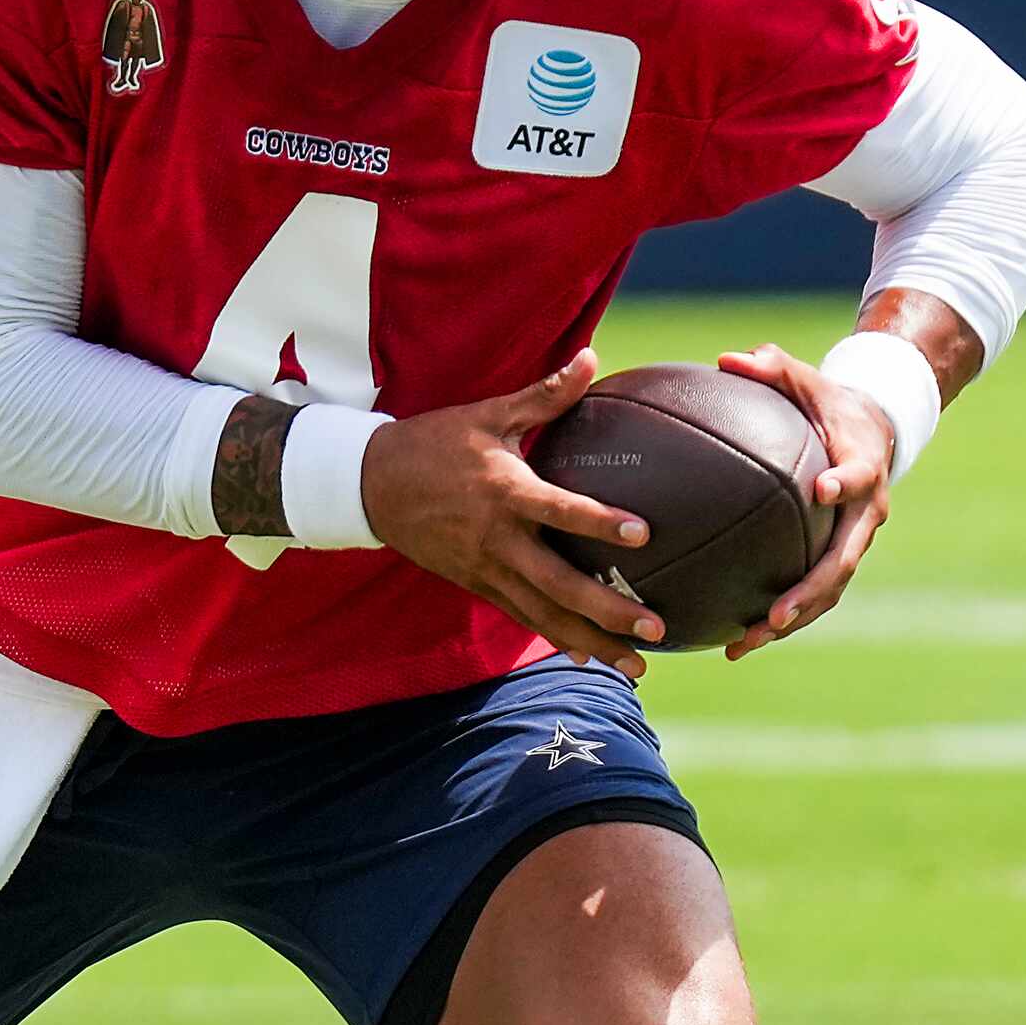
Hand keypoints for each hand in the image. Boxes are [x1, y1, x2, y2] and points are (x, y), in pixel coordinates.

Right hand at [361, 349, 664, 679]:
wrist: (369, 484)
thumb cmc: (434, 442)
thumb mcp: (487, 414)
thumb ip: (544, 395)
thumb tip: (592, 357)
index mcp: (503, 491)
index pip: (558, 510)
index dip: (598, 522)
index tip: (642, 533)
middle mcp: (497, 538)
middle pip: (558, 584)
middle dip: (609, 609)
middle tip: (656, 627)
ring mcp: (485, 568)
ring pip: (544, 615)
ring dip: (592, 641)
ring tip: (638, 666)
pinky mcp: (477, 585)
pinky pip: (523, 618)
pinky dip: (557, 639)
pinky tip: (592, 657)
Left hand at [717, 342, 895, 660]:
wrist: (872, 429)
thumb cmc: (826, 401)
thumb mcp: (803, 377)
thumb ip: (771, 367)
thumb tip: (727, 358)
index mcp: (863, 463)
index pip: (859, 474)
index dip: (846, 482)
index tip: (823, 490)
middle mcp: (865, 513)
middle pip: (843, 560)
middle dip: (809, 592)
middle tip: (772, 616)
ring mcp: (854, 540)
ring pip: (828, 591)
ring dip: (790, 621)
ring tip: (743, 644)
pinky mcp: (838, 556)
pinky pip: (812, 594)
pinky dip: (779, 618)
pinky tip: (734, 638)